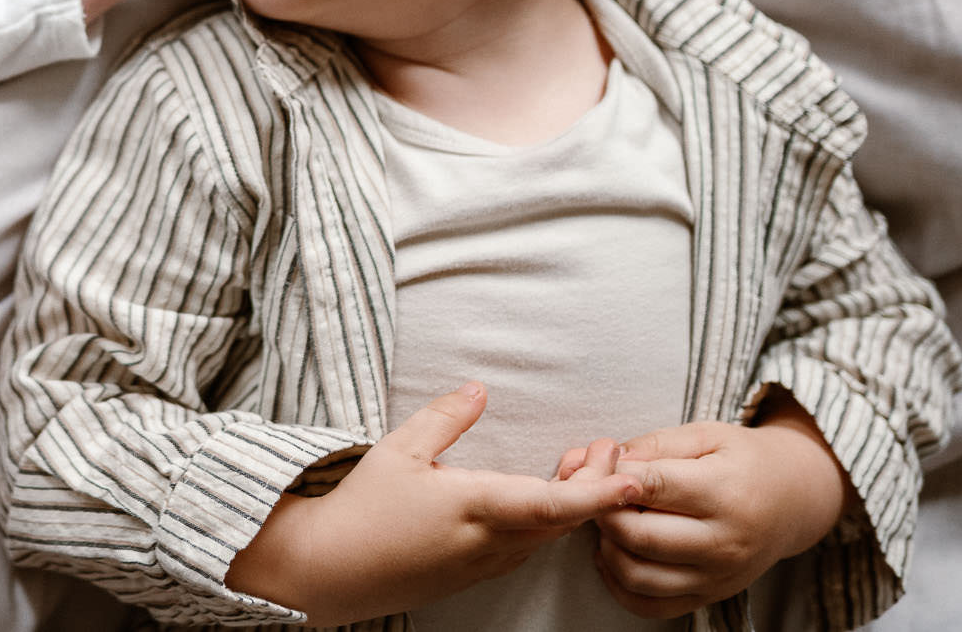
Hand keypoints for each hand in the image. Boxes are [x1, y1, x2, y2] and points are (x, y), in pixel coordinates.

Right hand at [227, 383, 640, 625]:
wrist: (329, 571)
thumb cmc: (360, 509)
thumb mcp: (397, 451)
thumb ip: (444, 418)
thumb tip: (479, 388)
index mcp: (475, 508)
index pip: (553, 503)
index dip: (599, 492)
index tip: (633, 477)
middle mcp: (488, 542)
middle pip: (562, 519)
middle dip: (597, 486)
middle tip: (610, 447)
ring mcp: (483, 563)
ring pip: (547, 535)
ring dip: (573, 504)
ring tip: (583, 464)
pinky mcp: (473, 573)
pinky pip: (526, 547)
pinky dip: (547, 522)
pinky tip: (544, 498)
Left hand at [557, 397, 850, 617]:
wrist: (794, 501)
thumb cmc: (743, 460)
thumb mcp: (706, 435)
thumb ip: (656, 444)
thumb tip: (611, 461)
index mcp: (726, 494)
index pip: (653, 487)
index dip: (615, 474)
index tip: (602, 463)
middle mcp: (724, 543)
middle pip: (639, 536)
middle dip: (604, 511)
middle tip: (599, 492)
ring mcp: (718, 577)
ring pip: (638, 576)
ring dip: (607, 547)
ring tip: (609, 521)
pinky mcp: (709, 597)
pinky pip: (651, 606)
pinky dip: (619, 584)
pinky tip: (615, 553)